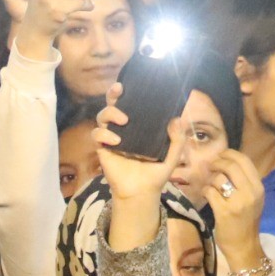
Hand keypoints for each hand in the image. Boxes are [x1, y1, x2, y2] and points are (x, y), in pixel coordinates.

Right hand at [92, 89, 178, 205]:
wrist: (141, 192)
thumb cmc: (156, 173)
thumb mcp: (172, 156)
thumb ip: (177, 139)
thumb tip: (177, 119)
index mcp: (138, 126)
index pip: (131, 104)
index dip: (128, 92)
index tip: (130, 83)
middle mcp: (123, 128)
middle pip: (112, 103)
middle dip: (113, 93)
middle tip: (119, 90)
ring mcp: (111, 136)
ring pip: (102, 115)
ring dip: (111, 113)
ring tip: (124, 121)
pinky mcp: (102, 148)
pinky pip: (97, 134)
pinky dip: (105, 134)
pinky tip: (117, 142)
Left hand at [202, 148, 265, 263]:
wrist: (244, 246)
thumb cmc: (247, 221)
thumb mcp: (253, 199)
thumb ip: (244, 181)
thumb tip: (228, 161)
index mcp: (258, 187)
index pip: (245, 160)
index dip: (229, 154)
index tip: (220, 155)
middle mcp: (250, 192)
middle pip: (231, 165)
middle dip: (217, 162)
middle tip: (210, 165)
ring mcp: (237, 202)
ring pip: (218, 178)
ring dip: (210, 180)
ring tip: (210, 186)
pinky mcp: (224, 211)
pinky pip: (210, 191)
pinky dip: (205, 191)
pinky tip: (207, 195)